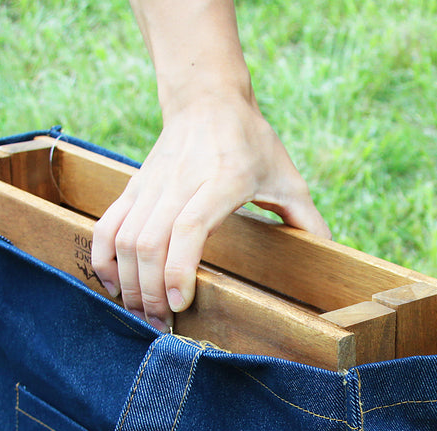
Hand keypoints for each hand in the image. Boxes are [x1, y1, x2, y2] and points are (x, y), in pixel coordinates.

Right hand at [91, 92, 329, 329]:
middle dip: (150, 292)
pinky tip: (114, 286)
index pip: (189, 227)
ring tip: (142, 314)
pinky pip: (107, 227)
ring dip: (128, 283)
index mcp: (223, 181)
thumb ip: (307, 219)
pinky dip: (104, 260)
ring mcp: (152, 185)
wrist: (207, 99)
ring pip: (124, 239)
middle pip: (149, 242)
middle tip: (162, 325)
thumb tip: (332, 256)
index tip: (180, 303)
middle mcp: (181, 183)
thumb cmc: (251, 142)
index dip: (178, 268)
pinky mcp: (133, 187)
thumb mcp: (287, 177)